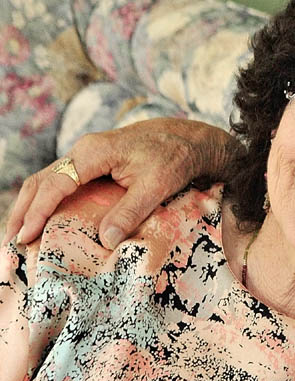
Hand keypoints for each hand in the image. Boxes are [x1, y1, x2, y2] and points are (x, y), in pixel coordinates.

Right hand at [3, 118, 237, 248]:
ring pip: (47, 181)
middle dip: (22, 212)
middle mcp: (83, 151)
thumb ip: (130, 211)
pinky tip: (43, 220)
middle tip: (11, 242)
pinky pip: (62, 182)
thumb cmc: (175, 157)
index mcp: (93, 153)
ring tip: (19, 235)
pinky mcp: (93, 163)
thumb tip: (104, 241)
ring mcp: (86, 156)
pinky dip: (47, 201)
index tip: (25, 237)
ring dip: (30, 207)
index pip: (54, 185)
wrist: (190, 138)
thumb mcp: (156, 185)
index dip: (37, 212)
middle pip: (40, 181)